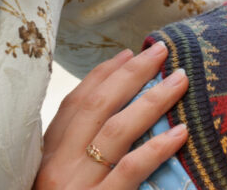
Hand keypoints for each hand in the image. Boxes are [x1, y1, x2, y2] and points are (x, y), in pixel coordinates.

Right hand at [34, 41, 187, 188]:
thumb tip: (116, 114)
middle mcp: (58, 167)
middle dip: (130, 74)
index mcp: (46, 158)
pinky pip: (131, 172)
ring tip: (179, 79)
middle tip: (160, 51)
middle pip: (97, 106)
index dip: (102, 75)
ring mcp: (77, 186)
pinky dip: (156, 149)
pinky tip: (180, 133)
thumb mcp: (57, 180)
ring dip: (151, 100)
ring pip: (117, 131)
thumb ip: (76, 152)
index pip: (75, 104)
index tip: (128, 53)